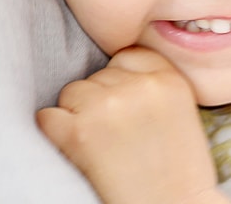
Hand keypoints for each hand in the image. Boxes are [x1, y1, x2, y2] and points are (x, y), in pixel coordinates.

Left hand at [36, 46, 228, 203]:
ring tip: (102, 147)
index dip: (120, 82)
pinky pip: (48, 117)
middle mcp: (139, 86)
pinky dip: (54, 133)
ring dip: (77, 116)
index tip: (124, 106)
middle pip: (97, 76)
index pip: (126, 57)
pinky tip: (76, 151)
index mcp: (169, 80)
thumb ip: (153, 86)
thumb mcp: (182, 114)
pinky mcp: (80, 132)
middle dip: (99, 102)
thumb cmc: (178, 174)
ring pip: (71, 93)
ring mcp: (108, 106)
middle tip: (116, 138)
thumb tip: (111, 74)